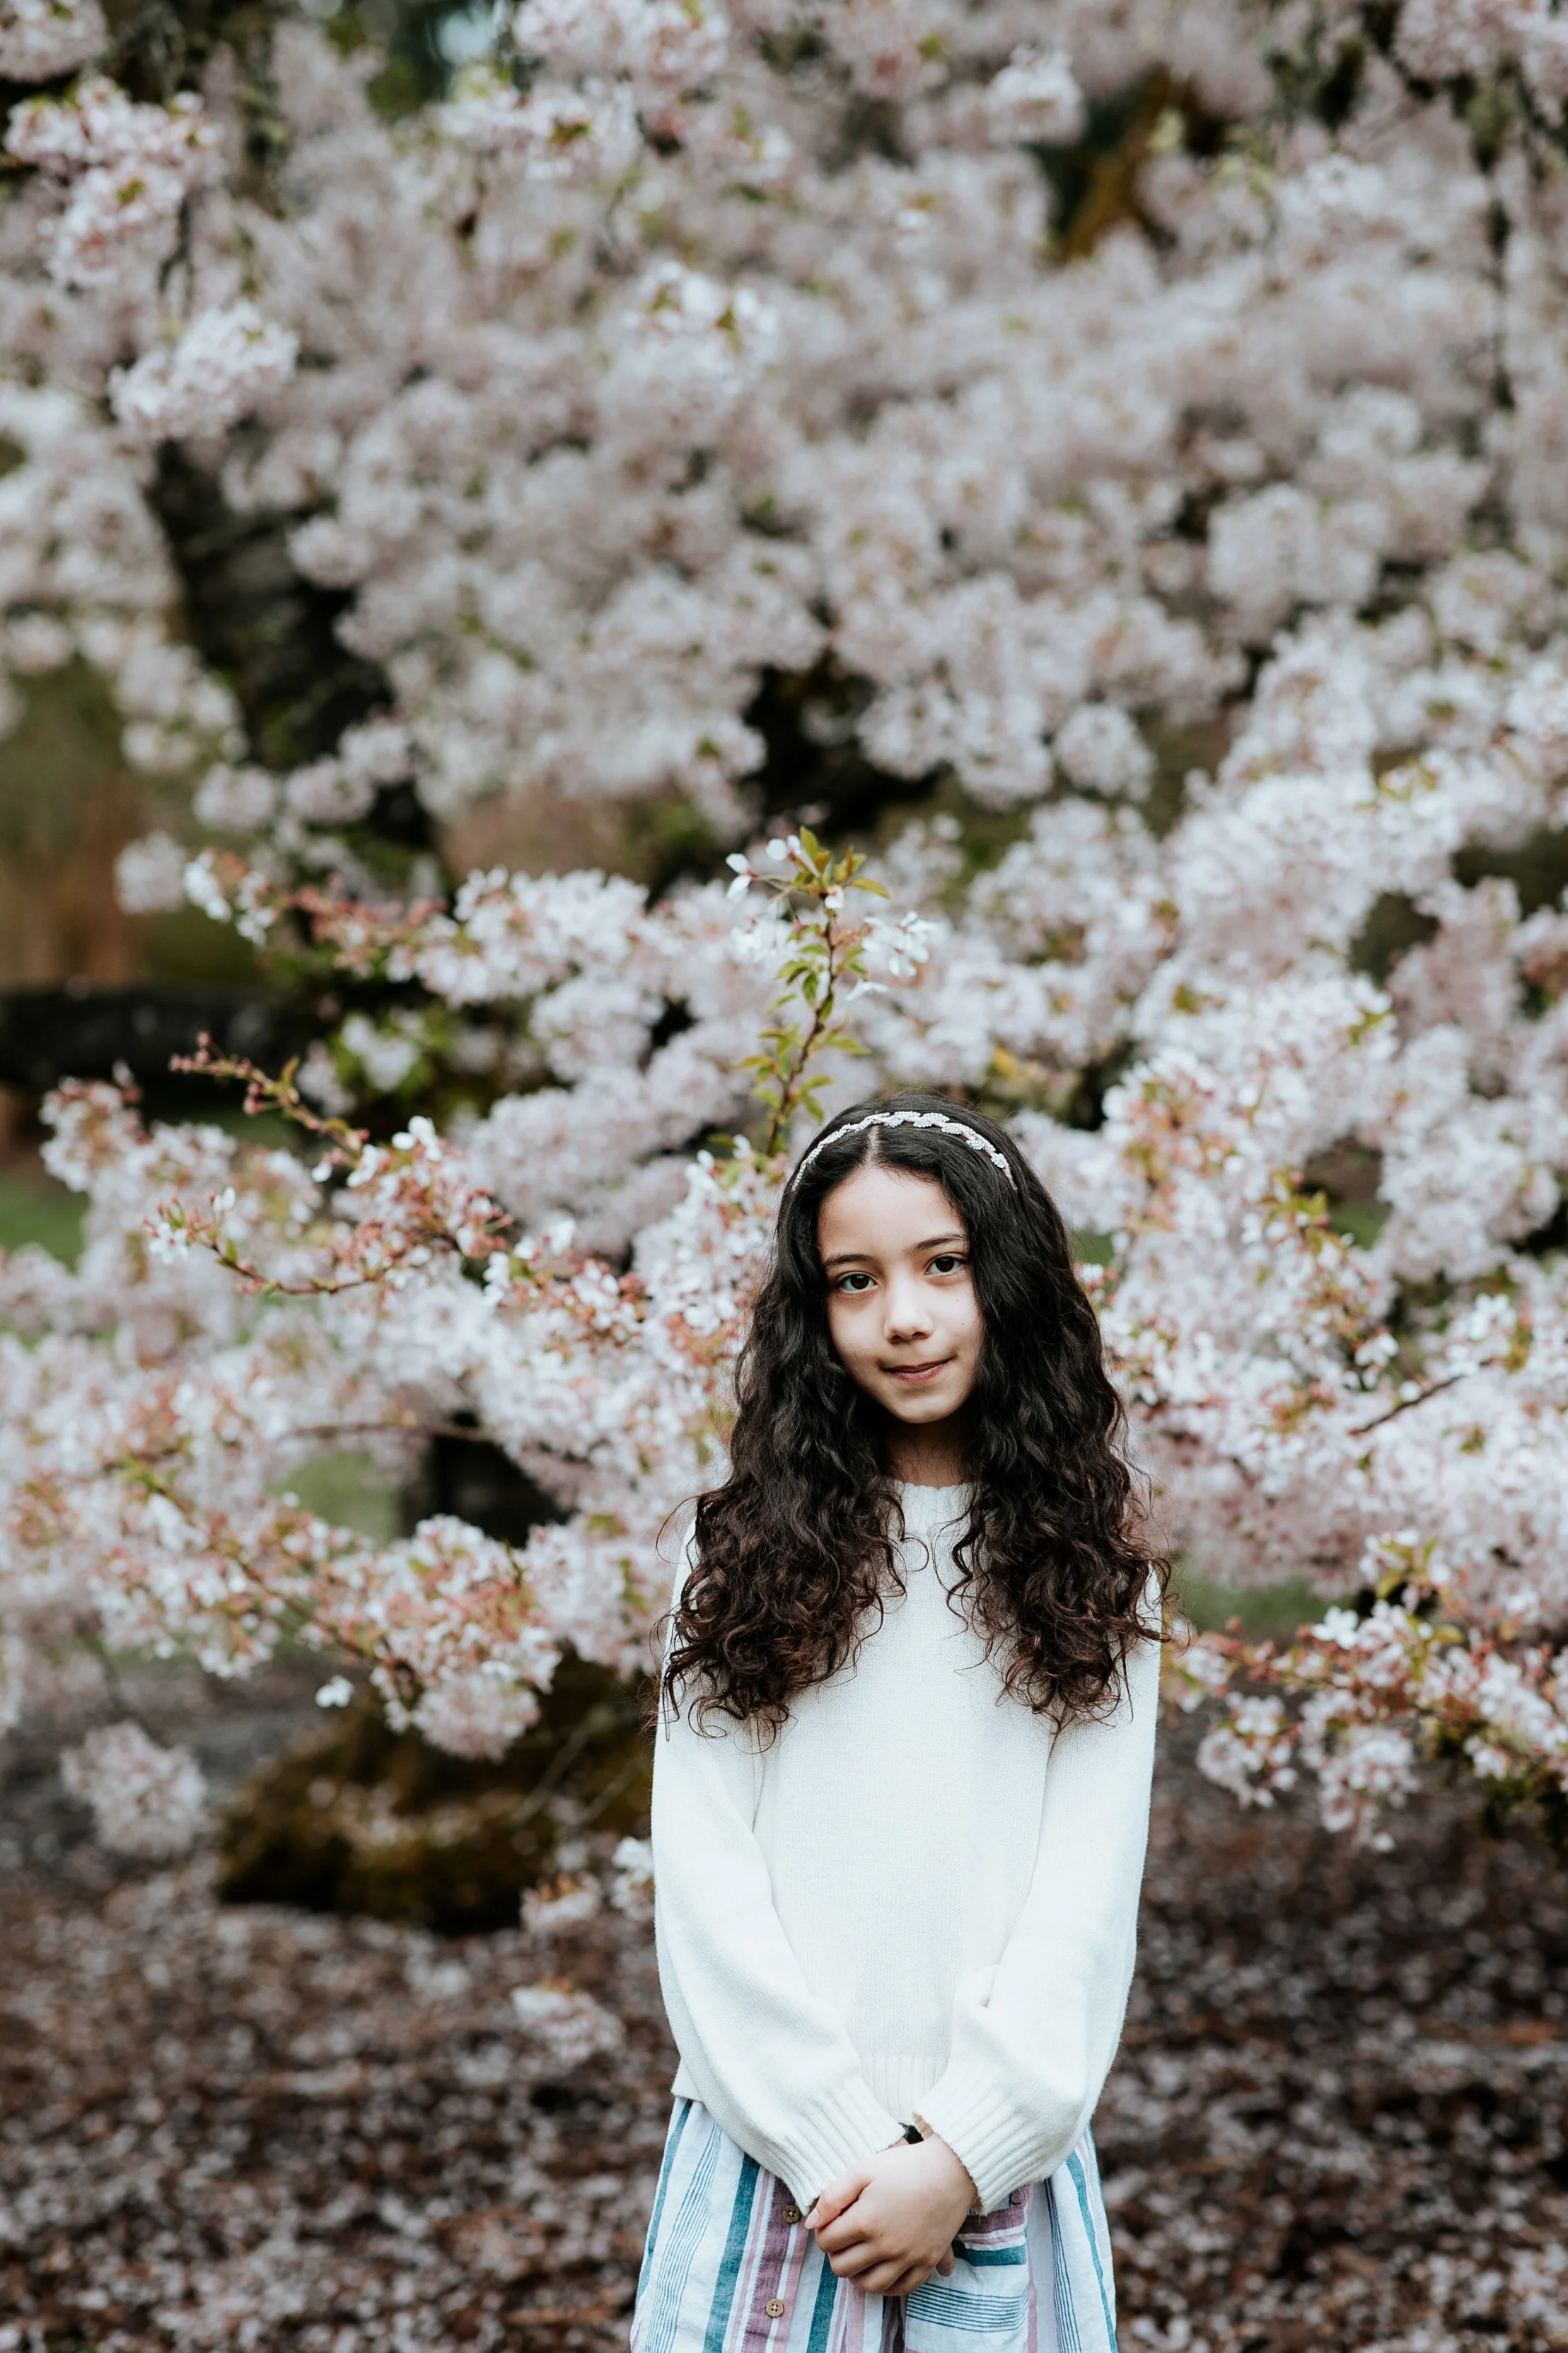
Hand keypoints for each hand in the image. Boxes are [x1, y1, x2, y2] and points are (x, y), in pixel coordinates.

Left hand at [806, 2134, 976, 2298]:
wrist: (951, 2169)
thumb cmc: (904, 2165)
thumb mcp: (864, 2169)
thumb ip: (833, 2196)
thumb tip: (811, 2224)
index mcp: (866, 2221)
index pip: (827, 2242)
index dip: (823, 2232)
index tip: (831, 2222)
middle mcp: (886, 2246)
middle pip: (843, 2268)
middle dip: (836, 2255)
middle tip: (843, 2240)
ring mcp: (908, 2257)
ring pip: (870, 2286)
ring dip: (857, 2275)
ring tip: (858, 2258)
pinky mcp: (926, 2262)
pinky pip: (901, 2289)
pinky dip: (887, 2286)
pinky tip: (882, 2271)